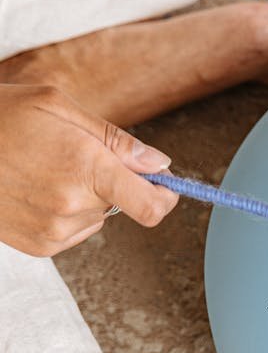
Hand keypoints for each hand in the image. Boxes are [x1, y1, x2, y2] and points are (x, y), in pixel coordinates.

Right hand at [0, 83, 177, 256]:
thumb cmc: (1, 115)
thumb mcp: (59, 106)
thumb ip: (115, 140)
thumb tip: (158, 164)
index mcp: (86, 168)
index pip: (151, 205)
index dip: (166, 196)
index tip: (165, 186)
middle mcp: (72, 207)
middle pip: (122, 205)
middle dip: (111, 181)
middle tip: (74, 154)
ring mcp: (53, 231)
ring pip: (96, 218)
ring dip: (85, 198)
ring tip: (45, 169)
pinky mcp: (37, 246)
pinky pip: (72, 231)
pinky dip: (64, 213)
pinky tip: (34, 189)